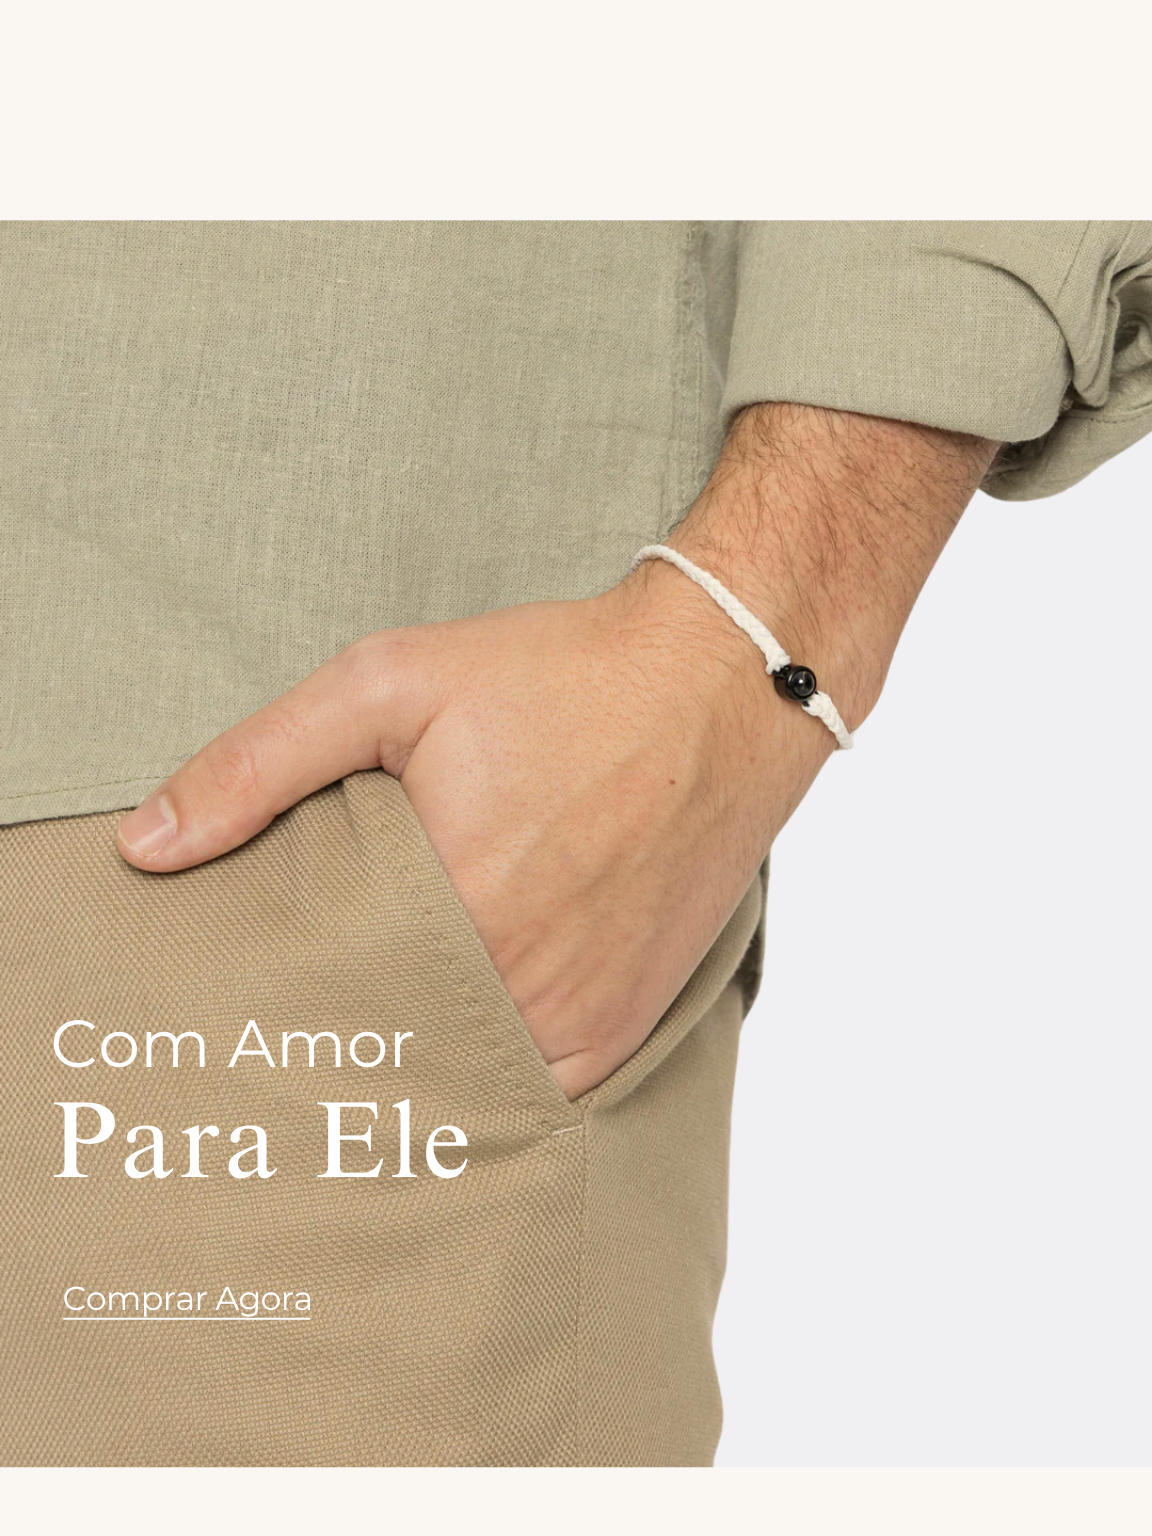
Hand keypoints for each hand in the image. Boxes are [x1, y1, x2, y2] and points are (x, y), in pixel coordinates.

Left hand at [114, 560, 827, 1098]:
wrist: (723, 685)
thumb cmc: (561, 677)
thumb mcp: (392, 683)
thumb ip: (259, 764)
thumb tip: (143, 847)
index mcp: (451, 911)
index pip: (318, 1011)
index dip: (273, 1014)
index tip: (238, 1016)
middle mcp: (522, 987)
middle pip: (390, 1057)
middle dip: (339, 1047)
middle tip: (292, 1034)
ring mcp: (584, 1017)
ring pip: (463, 1086)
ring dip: (415, 1068)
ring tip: (367, 1042)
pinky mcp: (629, 1023)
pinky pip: (540, 1093)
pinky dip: (491, 1077)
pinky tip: (455, 1044)